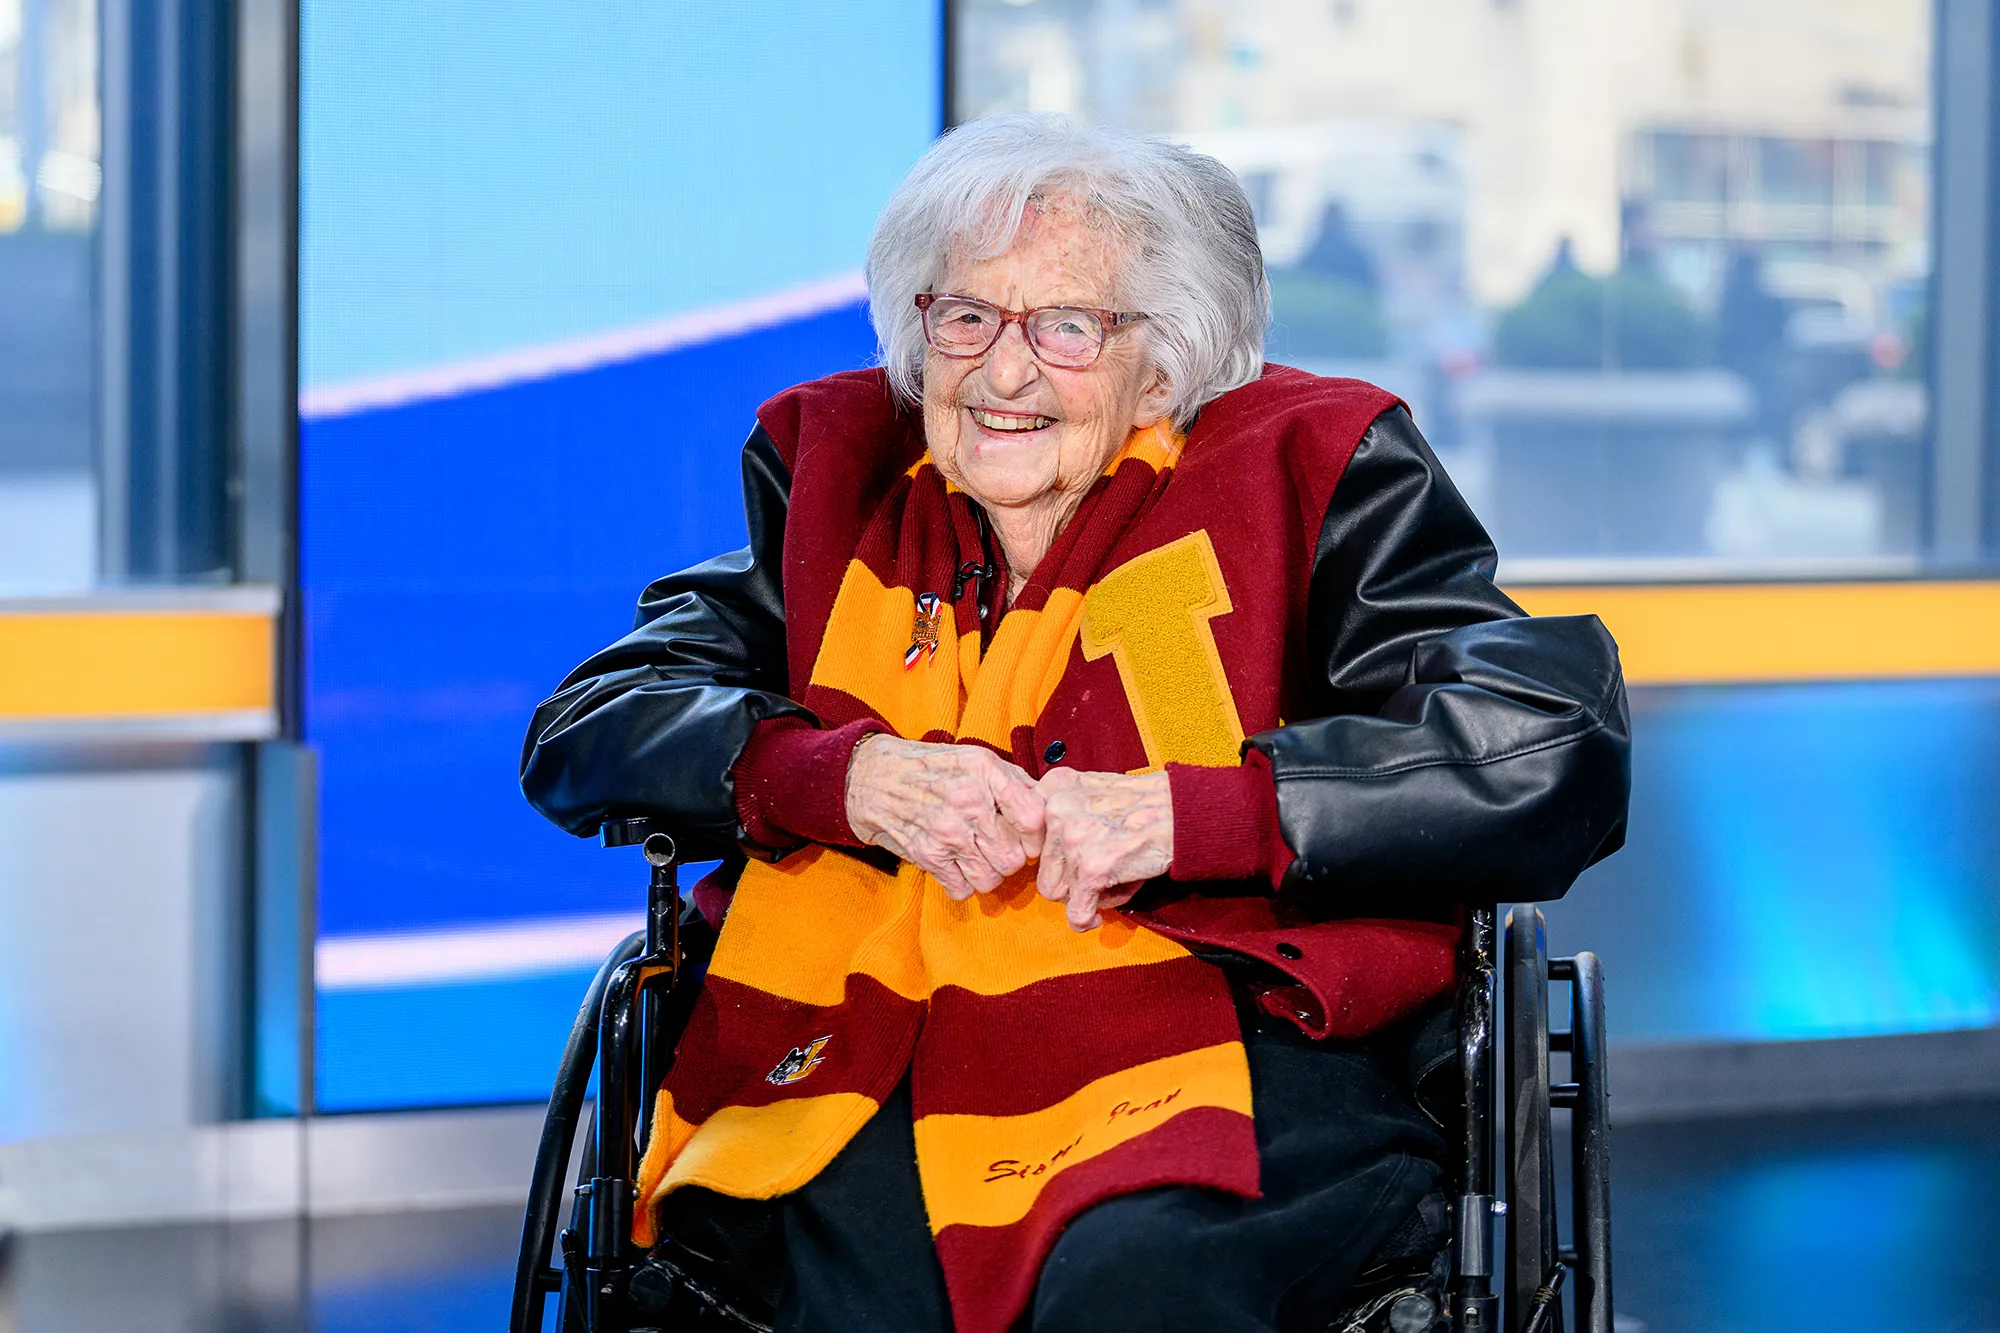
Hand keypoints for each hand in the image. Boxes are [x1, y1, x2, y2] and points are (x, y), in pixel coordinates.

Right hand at [844, 735, 1045, 898]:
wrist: (875, 778)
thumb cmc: (935, 769)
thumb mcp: (978, 760)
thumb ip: (1016, 782)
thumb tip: (1050, 805)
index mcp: (986, 773)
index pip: (1033, 819)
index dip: (1036, 836)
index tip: (1025, 836)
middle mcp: (968, 802)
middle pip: (1015, 858)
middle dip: (1010, 858)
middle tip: (996, 847)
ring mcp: (946, 832)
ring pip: (991, 879)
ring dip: (987, 874)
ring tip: (976, 855)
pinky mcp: (927, 855)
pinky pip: (962, 889)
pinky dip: (961, 883)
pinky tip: (955, 863)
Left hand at [1035, 769, 1172, 930]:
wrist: (1181, 813)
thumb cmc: (1142, 806)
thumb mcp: (1090, 790)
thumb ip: (1061, 811)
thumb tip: (1036, 850)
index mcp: (1053, 788)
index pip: (1029, 837)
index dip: (1049, 856)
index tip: (1066, 862)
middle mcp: (1057, 809)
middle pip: (1042, 868)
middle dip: (1070, 881)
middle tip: (1099, 875)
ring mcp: (1073, 839)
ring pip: (1056, 892)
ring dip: (1083, 895)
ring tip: (1110, 880)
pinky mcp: (1091, 869)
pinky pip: (1076, 912)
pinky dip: (1086, 919)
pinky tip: (1099, 913)